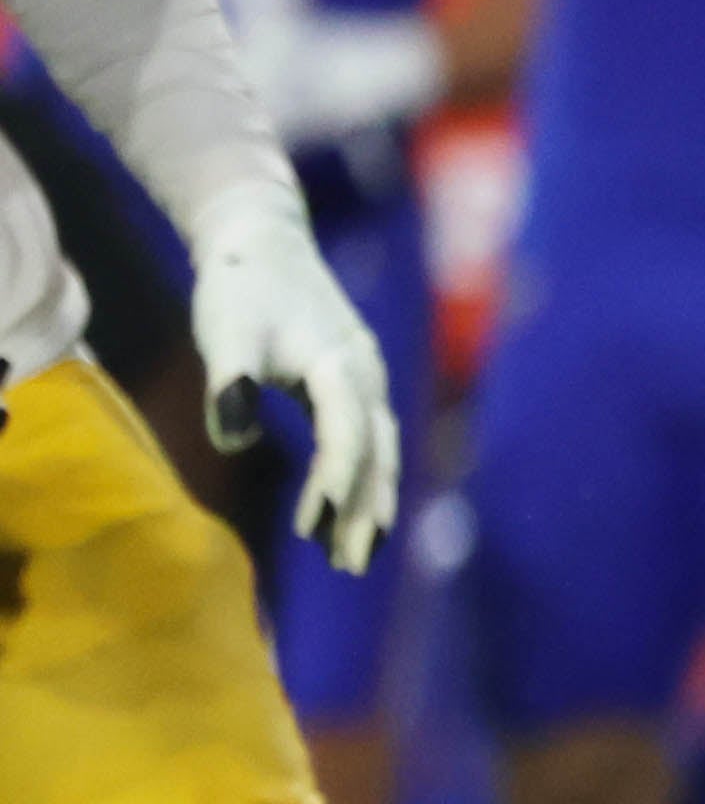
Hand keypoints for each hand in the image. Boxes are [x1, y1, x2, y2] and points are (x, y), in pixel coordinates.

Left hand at [180, 182, 397, 572]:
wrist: (262, 239)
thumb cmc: (239, 285)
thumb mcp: (225, 331)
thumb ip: (229, 384)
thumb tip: (231, 442)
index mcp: (339, 364)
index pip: (346, 436)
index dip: (333, 483)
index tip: (309, 529)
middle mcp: (365, 375)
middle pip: (376, 454)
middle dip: (364, 510)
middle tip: (348, 564)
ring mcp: (365, 379)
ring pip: (380, 450)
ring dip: (371, 501)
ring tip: (357, 552)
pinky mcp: (353, 382)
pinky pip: (370, 439)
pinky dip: (365, 477)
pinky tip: (349, 505)